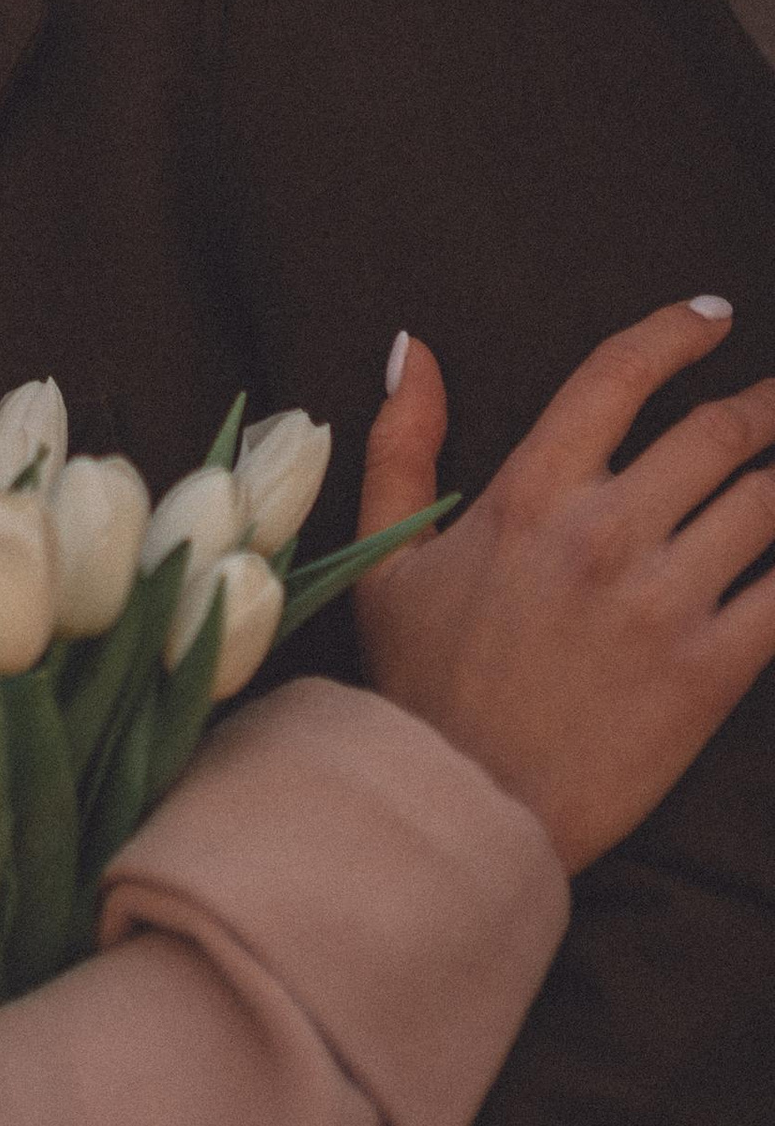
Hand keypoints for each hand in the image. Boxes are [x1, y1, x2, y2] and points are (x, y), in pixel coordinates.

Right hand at [353, 300, 774, 870]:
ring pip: (767, 501)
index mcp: (528, 494)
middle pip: (718, 432)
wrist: (460, 808)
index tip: (716, 317)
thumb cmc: (420, 684)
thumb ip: (402, 442)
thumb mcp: (388, 554)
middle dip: (766, 404)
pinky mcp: (711, 670)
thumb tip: (411, 346)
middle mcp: (603, 532)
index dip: (678, 332)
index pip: (619, 375)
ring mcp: (664, 601)